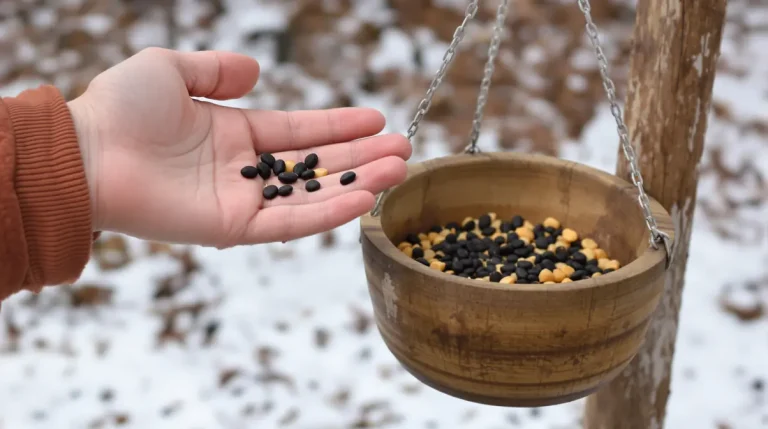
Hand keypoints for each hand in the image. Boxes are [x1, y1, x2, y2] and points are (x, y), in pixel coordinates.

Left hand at [68, 47, 410, 247]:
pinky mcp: (235, 229)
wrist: (88, 154)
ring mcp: (243, 202)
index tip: (377, 118)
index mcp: (235, 134)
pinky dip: (328, 213)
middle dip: (362, 156)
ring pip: (313, 196)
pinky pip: (291, 223)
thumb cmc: (121, 108)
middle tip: (403, 148)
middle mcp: (245, 171)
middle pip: (318, 165)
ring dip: (357, 184)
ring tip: (398, 170)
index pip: (301, 132)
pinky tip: (363, 197)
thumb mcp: (171, 69)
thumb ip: (216, 69)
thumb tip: (258, 73)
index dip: (340, 125)